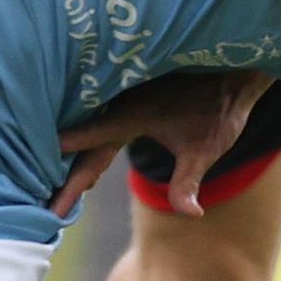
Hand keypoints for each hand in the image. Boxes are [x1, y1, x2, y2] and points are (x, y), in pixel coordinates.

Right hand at [47, 69, 276, 219]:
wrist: (232, 66)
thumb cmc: (220, 109)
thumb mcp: (208, 148)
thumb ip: (189, 181)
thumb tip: (191, 214)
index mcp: (132, 115)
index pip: (91, 146)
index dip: (73, 178)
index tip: (54, 203)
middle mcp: (118, 99)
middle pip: (80, 136)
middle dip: (61, 170)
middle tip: (47, 203)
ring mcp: (118, 88)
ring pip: (81, 118)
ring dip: (65, 148)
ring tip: (50, 179)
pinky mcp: (122, 84)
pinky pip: (91, 107)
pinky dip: (78, 128)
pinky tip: (69, 148)